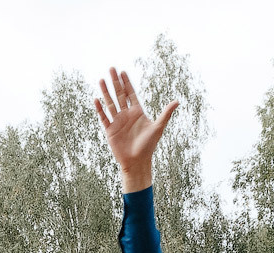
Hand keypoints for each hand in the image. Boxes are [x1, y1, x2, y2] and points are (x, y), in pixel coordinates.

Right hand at [94, 66, 176, 193]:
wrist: (137, 162)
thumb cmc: (149, 146)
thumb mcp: (158, 127)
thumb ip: (166, 114)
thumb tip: (177, 101)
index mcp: (137, 112)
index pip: (130, 94)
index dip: (127, 83)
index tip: (123, 72)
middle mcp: (126, 115)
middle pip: (119, 95)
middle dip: (115, 82)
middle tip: (111, 68)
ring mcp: (117, 122)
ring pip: (110, 103)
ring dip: (106, 92)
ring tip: (101, 80)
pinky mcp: (110, 130)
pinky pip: (104, 117)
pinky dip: (100, 109)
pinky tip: (96, 99)